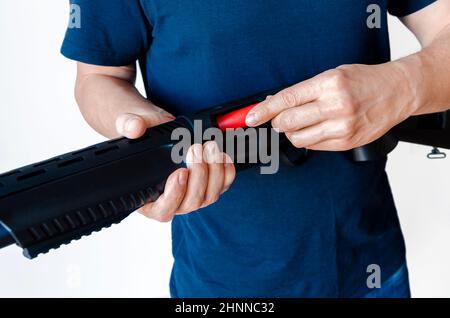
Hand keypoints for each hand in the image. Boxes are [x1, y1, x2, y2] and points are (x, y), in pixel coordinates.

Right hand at [115, 113, 235, 221]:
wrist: (158, 130)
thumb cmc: (142, 135)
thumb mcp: (129, 125)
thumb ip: (128, 125)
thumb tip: (134, 128)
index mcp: (147, 199)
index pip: (163, 210)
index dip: (174, 195)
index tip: (180, 172)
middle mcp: (172, 202)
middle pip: (191, 203)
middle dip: (198, 175)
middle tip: (196, 149)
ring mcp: (192, 196)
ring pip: (210, 196)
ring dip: (214, 172)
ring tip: (210, 147)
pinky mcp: (209, 186)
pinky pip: (223, 186)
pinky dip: (226, 172)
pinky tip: (222, 155)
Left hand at [246, 63, 417, 150]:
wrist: (396, 92)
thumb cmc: (363, 81)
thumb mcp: (331, 75)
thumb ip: (302, 91)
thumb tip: (273, 102)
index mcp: (329, 84)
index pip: (286, 99)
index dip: (263, 110)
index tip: (249, 117)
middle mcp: (335, 106)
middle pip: (287, 123)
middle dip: (277, 122)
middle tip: (280, 117)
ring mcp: (342, 127)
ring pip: (297, 138)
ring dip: (291, 132)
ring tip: (302, 122)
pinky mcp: (346, 143)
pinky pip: (313, 146)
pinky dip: (308, 138)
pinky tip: (317, 128)